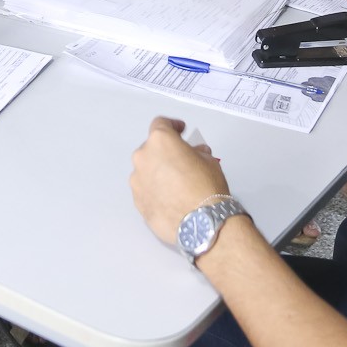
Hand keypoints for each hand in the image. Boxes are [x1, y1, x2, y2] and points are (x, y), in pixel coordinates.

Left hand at [130, 118, 231, 244]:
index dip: (173, 126)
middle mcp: (143, 157)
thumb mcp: (209, 161)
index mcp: (160, 141)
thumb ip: (196, 152)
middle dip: (166, 153)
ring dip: (159, 172)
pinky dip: (155, 190)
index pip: (161, 124)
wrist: (201, 223)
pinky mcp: (137, 201)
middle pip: (152, 148)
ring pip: (147, 170)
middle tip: (182, 161)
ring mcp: (137, 180)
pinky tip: (170, 198)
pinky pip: (145, 189)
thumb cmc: (206, 188)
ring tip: (177, 184)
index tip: (180, 130)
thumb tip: (194, 154)